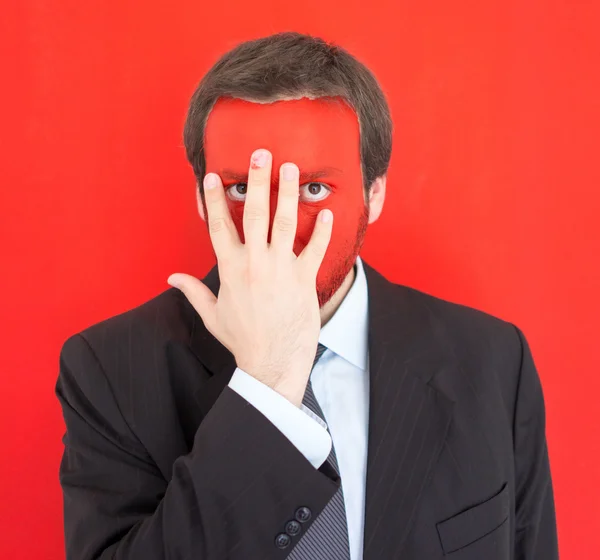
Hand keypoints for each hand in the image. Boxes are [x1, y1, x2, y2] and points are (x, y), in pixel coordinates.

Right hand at [167, 149, 332, 406]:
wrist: (271, 363)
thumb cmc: (242, 339)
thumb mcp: (212, 315)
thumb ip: (193, 292)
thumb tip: (171, 278)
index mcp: (230, 269)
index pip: (220, 226)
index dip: (216, 199)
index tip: (214, 175)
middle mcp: (255, 263)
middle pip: (255, 213)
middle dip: (257, 180)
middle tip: (260, 154)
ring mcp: (281, 269)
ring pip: (285, 223)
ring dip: (288, 193)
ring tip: (291, 168)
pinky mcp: (304, 280)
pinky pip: (315, 250)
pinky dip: (322, 231)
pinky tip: (327, 212)